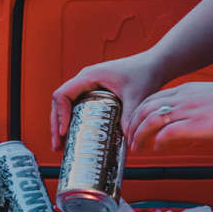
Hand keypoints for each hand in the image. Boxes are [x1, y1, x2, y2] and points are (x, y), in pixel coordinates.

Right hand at [50, 51, 164, 150]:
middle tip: (58, 146)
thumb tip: (125, 142)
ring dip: (62, 125)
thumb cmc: (145, 73)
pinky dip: (72, 121)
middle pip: (60, 103)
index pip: (62, 95)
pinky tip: (75, 137)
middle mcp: (85, 80)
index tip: (64, 132)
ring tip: (62, 146)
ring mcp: (88, 85)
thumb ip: (129, 117)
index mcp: (89, 76)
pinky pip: (77, 107)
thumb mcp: (137, 97)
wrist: (155, 64)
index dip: (60, 115)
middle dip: (56, 125)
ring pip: (66, 106)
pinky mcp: (95, 92)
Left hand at [127, 80, 212, 150]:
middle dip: (133, 125)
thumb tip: (189, 120)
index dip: (140, 113)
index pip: (152, 98)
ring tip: (137, 147)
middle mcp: (183, 97)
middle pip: (145, 108)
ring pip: (150, 120)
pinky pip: (167, 132)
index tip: (136, 125)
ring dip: (140, 135)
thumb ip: (196, 106)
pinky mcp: (196, 125)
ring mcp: (188, 110)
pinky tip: (157, 148)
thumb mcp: (212, 98)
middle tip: (131, 139)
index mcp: (186, 89)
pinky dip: (158, 142)